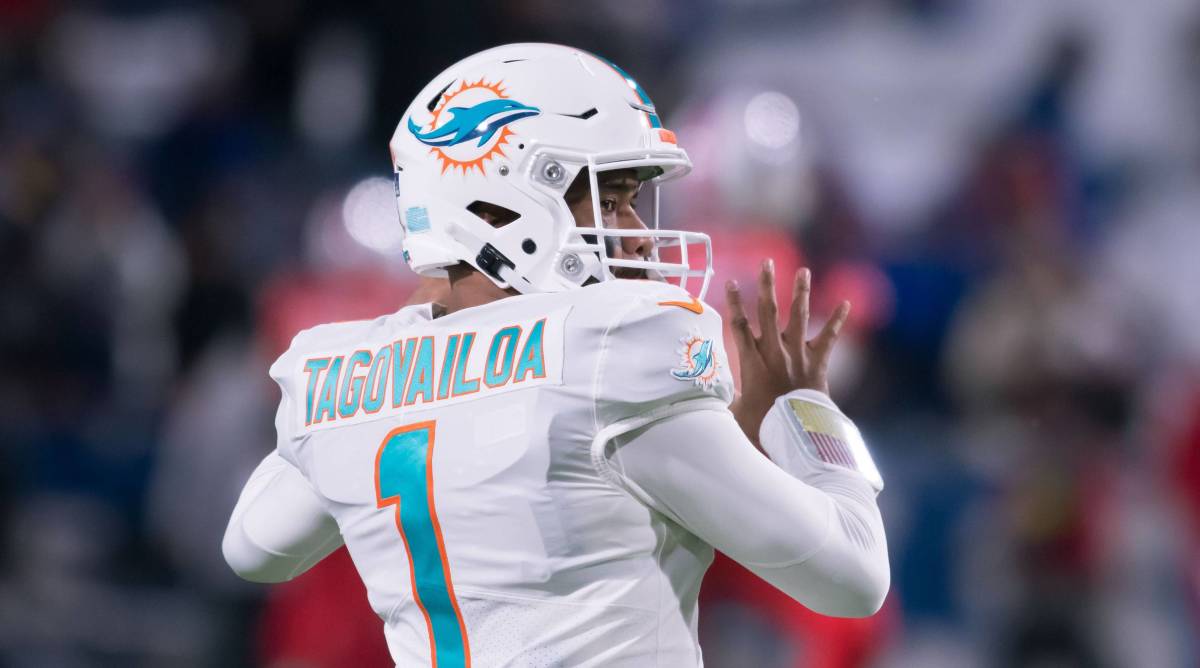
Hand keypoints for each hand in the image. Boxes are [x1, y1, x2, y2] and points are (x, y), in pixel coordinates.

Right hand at [726, 260, 849, 447]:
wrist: (798, 435)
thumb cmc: (764, 426)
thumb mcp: (737, 414)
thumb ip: (725, 401)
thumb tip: (706, 400)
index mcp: (752, 362)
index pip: (740, 325)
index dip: (735, 303)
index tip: (731, 281)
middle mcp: (774, 352)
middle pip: (768, 312)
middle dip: (767, 285)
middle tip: (766, 263)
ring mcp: (797, 355)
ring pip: (798, 317)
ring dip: (801, 292)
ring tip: (804, 271)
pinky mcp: (817, 363)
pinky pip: (829, 338)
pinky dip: (837, 320)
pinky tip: (846, 303)